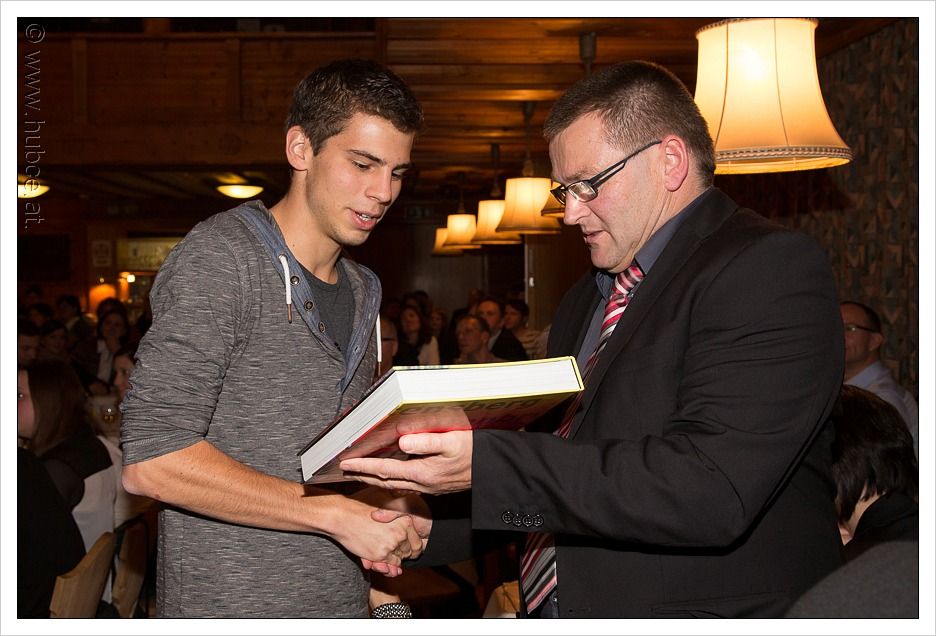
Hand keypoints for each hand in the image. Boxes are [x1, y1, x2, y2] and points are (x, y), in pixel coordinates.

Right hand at [328, 493, 420, 576]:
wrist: (343, 517)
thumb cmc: (361, 509)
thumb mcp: (386, 504)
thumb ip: (398, 515)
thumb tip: (408, 519)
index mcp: (406, 520)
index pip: (417, 542)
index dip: (410, 546)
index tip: (403, 547)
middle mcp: (402, 532)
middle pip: (409, 552)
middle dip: (402, 554)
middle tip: (392, 553)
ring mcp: (392, 544)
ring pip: (400, 560)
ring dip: (394, 561)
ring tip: (385, 556)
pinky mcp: (381, 554)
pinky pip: (389, 565)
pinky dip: (386, 565)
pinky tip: (378, 560)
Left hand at [340, 430, 472, 494]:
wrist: (493, 470)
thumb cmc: (474, 452)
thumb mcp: (452, 441)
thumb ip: (426, 442)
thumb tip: (402, 442)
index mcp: (422, 472)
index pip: (385, 469)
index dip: (364, 465)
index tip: (345, 463)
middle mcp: (422, 483)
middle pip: (384, 481)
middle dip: (363, 475)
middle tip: (344, 471)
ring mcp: (428, 488)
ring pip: (394, 487)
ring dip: (375, 481)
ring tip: (360, 475)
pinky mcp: (434, 487)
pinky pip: (405, 490)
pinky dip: (391, 488)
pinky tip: (388, 487)